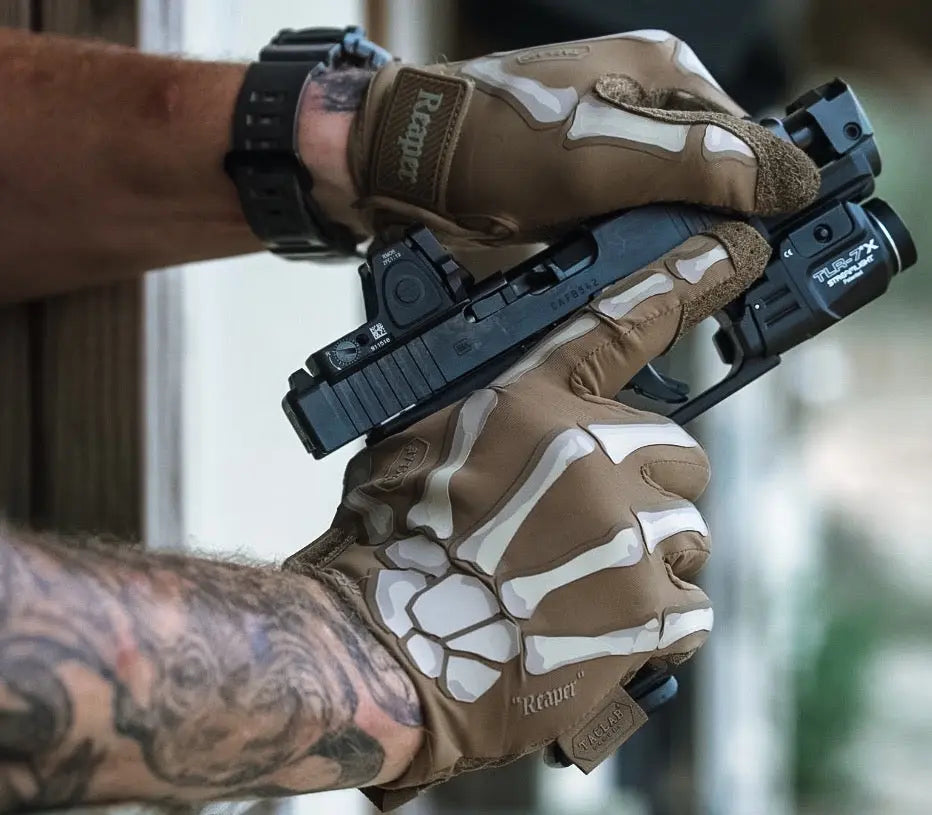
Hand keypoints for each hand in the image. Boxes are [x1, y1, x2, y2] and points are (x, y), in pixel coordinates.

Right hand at [285, 216, 770, 807]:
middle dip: (652, 488)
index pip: (618, 324)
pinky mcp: (645, 613)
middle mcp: (591, 457)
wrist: (381, 652)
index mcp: (532, 407)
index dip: (682, 280)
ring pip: (688, 533)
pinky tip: (605, 630)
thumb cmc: (386, 551)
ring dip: (651, 559)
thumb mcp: (416, 448)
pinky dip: (657, 622)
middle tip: (602, 526)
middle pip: (682, 454)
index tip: (734, 249)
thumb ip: (484, 420)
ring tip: (587, 588)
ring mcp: (627, 535)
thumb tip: (521, 421)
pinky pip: (689, 607)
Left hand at [346, 30, 817, 245]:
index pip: (749, 142)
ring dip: (675, 241)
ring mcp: (610, 138)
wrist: (398, 163)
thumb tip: (789, 180)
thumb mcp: (601, 158)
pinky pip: (632, 213)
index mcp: (665, 75)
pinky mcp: (581, 175)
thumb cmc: (487, 145)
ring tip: (665, 277)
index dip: (763, 202)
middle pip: (714, 172)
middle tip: (712, 277)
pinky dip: (636, 244)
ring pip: (673, 198)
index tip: (766, 254)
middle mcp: (644, 101)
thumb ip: (697, 167)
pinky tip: (627, 267)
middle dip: (717, 226)